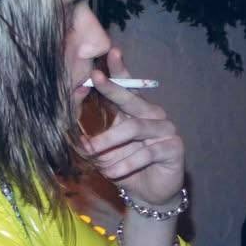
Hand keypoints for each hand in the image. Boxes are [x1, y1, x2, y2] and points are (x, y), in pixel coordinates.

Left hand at [83, 48, 184, 206]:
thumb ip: (92, 135)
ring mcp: (166, 129)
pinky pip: (145, 153)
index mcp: (135, 110)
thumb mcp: (104, 149)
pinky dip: (124, 163)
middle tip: (96, 78)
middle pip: (132, 99)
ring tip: (92, 154)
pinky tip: (110, 173)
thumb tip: (71, 125)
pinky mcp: (173, 148)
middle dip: (112, 88)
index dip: (120, 69)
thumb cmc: (124, 166)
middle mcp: (153, 114)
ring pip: (133, 128)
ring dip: (108, 142)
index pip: (128, 86)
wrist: (148, 193)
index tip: (111, 51)